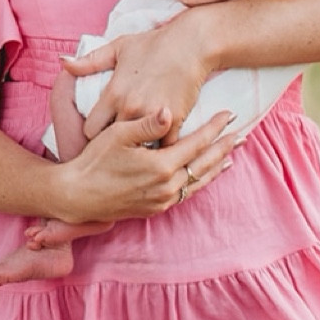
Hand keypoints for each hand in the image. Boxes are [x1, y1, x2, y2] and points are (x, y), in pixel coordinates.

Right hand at [54, 106, 234, 219]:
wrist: (78, 195)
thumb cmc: (95, 161)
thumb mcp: (118, 135)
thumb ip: (146, 124)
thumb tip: (170, 112)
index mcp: (161, 165)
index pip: (197, 143)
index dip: (214, 128)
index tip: (229, 114)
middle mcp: (168, 186)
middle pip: (205, 163)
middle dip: (224, 146)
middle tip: (241, 133)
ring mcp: (163, 199)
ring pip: (200, 181)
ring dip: (217, 165)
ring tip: (232, 153)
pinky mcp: (156, 208)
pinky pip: (188, 192)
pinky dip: (202, 180)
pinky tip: (206, 174)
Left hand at [64, 18, 215, 144]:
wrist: (191, 44)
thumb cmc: (153, 44)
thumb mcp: (118, 47)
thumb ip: (89, 61)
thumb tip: (63, 62)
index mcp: (113, 93)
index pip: (90, 129)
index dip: (93, 133)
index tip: (100, 134)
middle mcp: (129, 107)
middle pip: (111, 142)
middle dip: (113, 145)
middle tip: (116, 147)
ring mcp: (152, 116)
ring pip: (137, 148)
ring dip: (137, 149)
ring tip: (135, 152)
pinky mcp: (174, 121)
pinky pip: (163, 146)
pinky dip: (160, 147)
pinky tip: (159, 148)